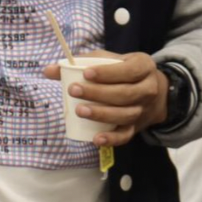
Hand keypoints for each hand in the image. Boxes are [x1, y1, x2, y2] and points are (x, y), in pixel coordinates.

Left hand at [42, 51, 167, 146]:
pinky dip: (111, 139)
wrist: (152, 94)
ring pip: (124, 115)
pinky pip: (125, 136)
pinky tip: (95, 139)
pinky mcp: (136, 128)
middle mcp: (148, 89)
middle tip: (74, 91)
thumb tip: (49, 70)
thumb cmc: (123, 73)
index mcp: (144, 66)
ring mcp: (142, 110)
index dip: (107, 73)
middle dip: (97, 93)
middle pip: (124, 94)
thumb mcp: (110, 61)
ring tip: (79, 110)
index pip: (128, 70)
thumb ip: (82, 62)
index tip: (86, 73)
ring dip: (101, 114)